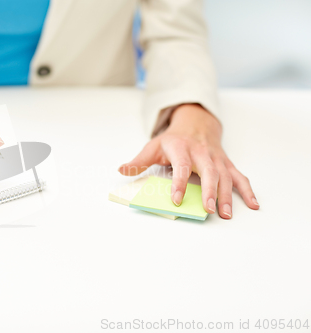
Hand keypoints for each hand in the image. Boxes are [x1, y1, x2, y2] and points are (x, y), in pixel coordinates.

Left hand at [118, 104, 258, 218]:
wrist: (196, 123)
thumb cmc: (173, 139)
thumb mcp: (153, 146)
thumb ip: (138, 161)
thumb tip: (121, 170)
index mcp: (182, 149)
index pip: (181, 166)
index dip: (179, 183)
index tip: (176, 199)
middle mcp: (202, 153)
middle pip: (209, 172)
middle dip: (209, 191)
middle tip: (208, 209)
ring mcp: (216, 159)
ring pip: (226, 177)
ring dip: (227, 196)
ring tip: (226, 214)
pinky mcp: (226, 164)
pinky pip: (239, 177)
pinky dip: (247, 191)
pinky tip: (253, 205)